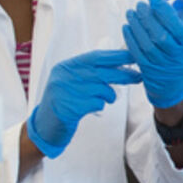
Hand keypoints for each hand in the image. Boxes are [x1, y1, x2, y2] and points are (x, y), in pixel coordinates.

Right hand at [27, 49, 142, 157]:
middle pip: (102, 72)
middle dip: (123, 74)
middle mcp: (64, 76)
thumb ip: (90, 73)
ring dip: (109, 95)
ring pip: (102, 89)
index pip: (96, 57)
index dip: (117, 56)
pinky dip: (100, 105)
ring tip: (105, 98)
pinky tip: (91, 107)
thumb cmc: (64, 102)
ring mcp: (65, 92)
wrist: (44, 127)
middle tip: (138, 77)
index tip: (134, 55)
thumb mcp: (72, 82)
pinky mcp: (69, 108)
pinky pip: (97, 103)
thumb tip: (120, 66)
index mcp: (66, 66)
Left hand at [122, 0, 182, 109]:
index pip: (175, 26)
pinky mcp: (148, 69)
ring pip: (146, 43)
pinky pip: (137, 52)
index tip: (153, 0)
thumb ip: (175, 26)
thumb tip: (158, 6)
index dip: (163, 11)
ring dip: (136, 26)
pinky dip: (130, 38)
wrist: (172, 86)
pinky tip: (127, 27)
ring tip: (131, 13)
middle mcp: (176, 57)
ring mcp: (161, 65)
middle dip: (148, 17)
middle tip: (140, 5)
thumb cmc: (178, 58)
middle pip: (160, 35)